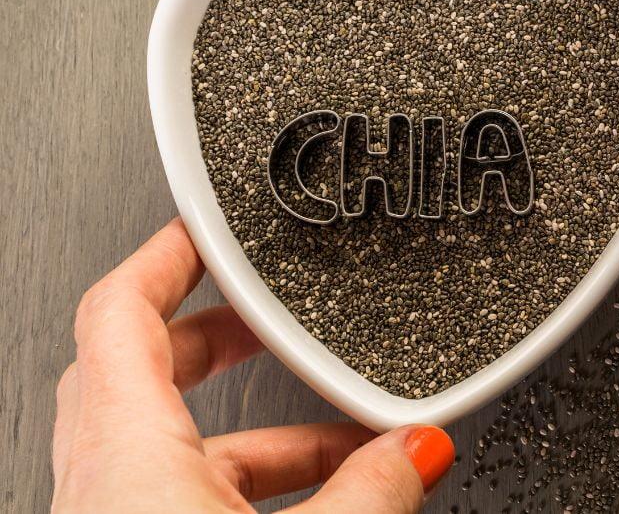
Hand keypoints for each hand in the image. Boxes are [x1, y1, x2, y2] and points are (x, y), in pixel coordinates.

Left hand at [52, 218, 453, 512]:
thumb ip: (376, 492)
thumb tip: (419, 451)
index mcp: (124, 458)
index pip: (117, 312)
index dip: (164, 255)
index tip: (204, 226)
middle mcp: (104, 490)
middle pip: (147, 372)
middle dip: (223, 341)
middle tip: (277, 319)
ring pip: (181, 447)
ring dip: (262, 431)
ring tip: (346, 433)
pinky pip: (192, 499)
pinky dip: (256, 488)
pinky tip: (329, 500)